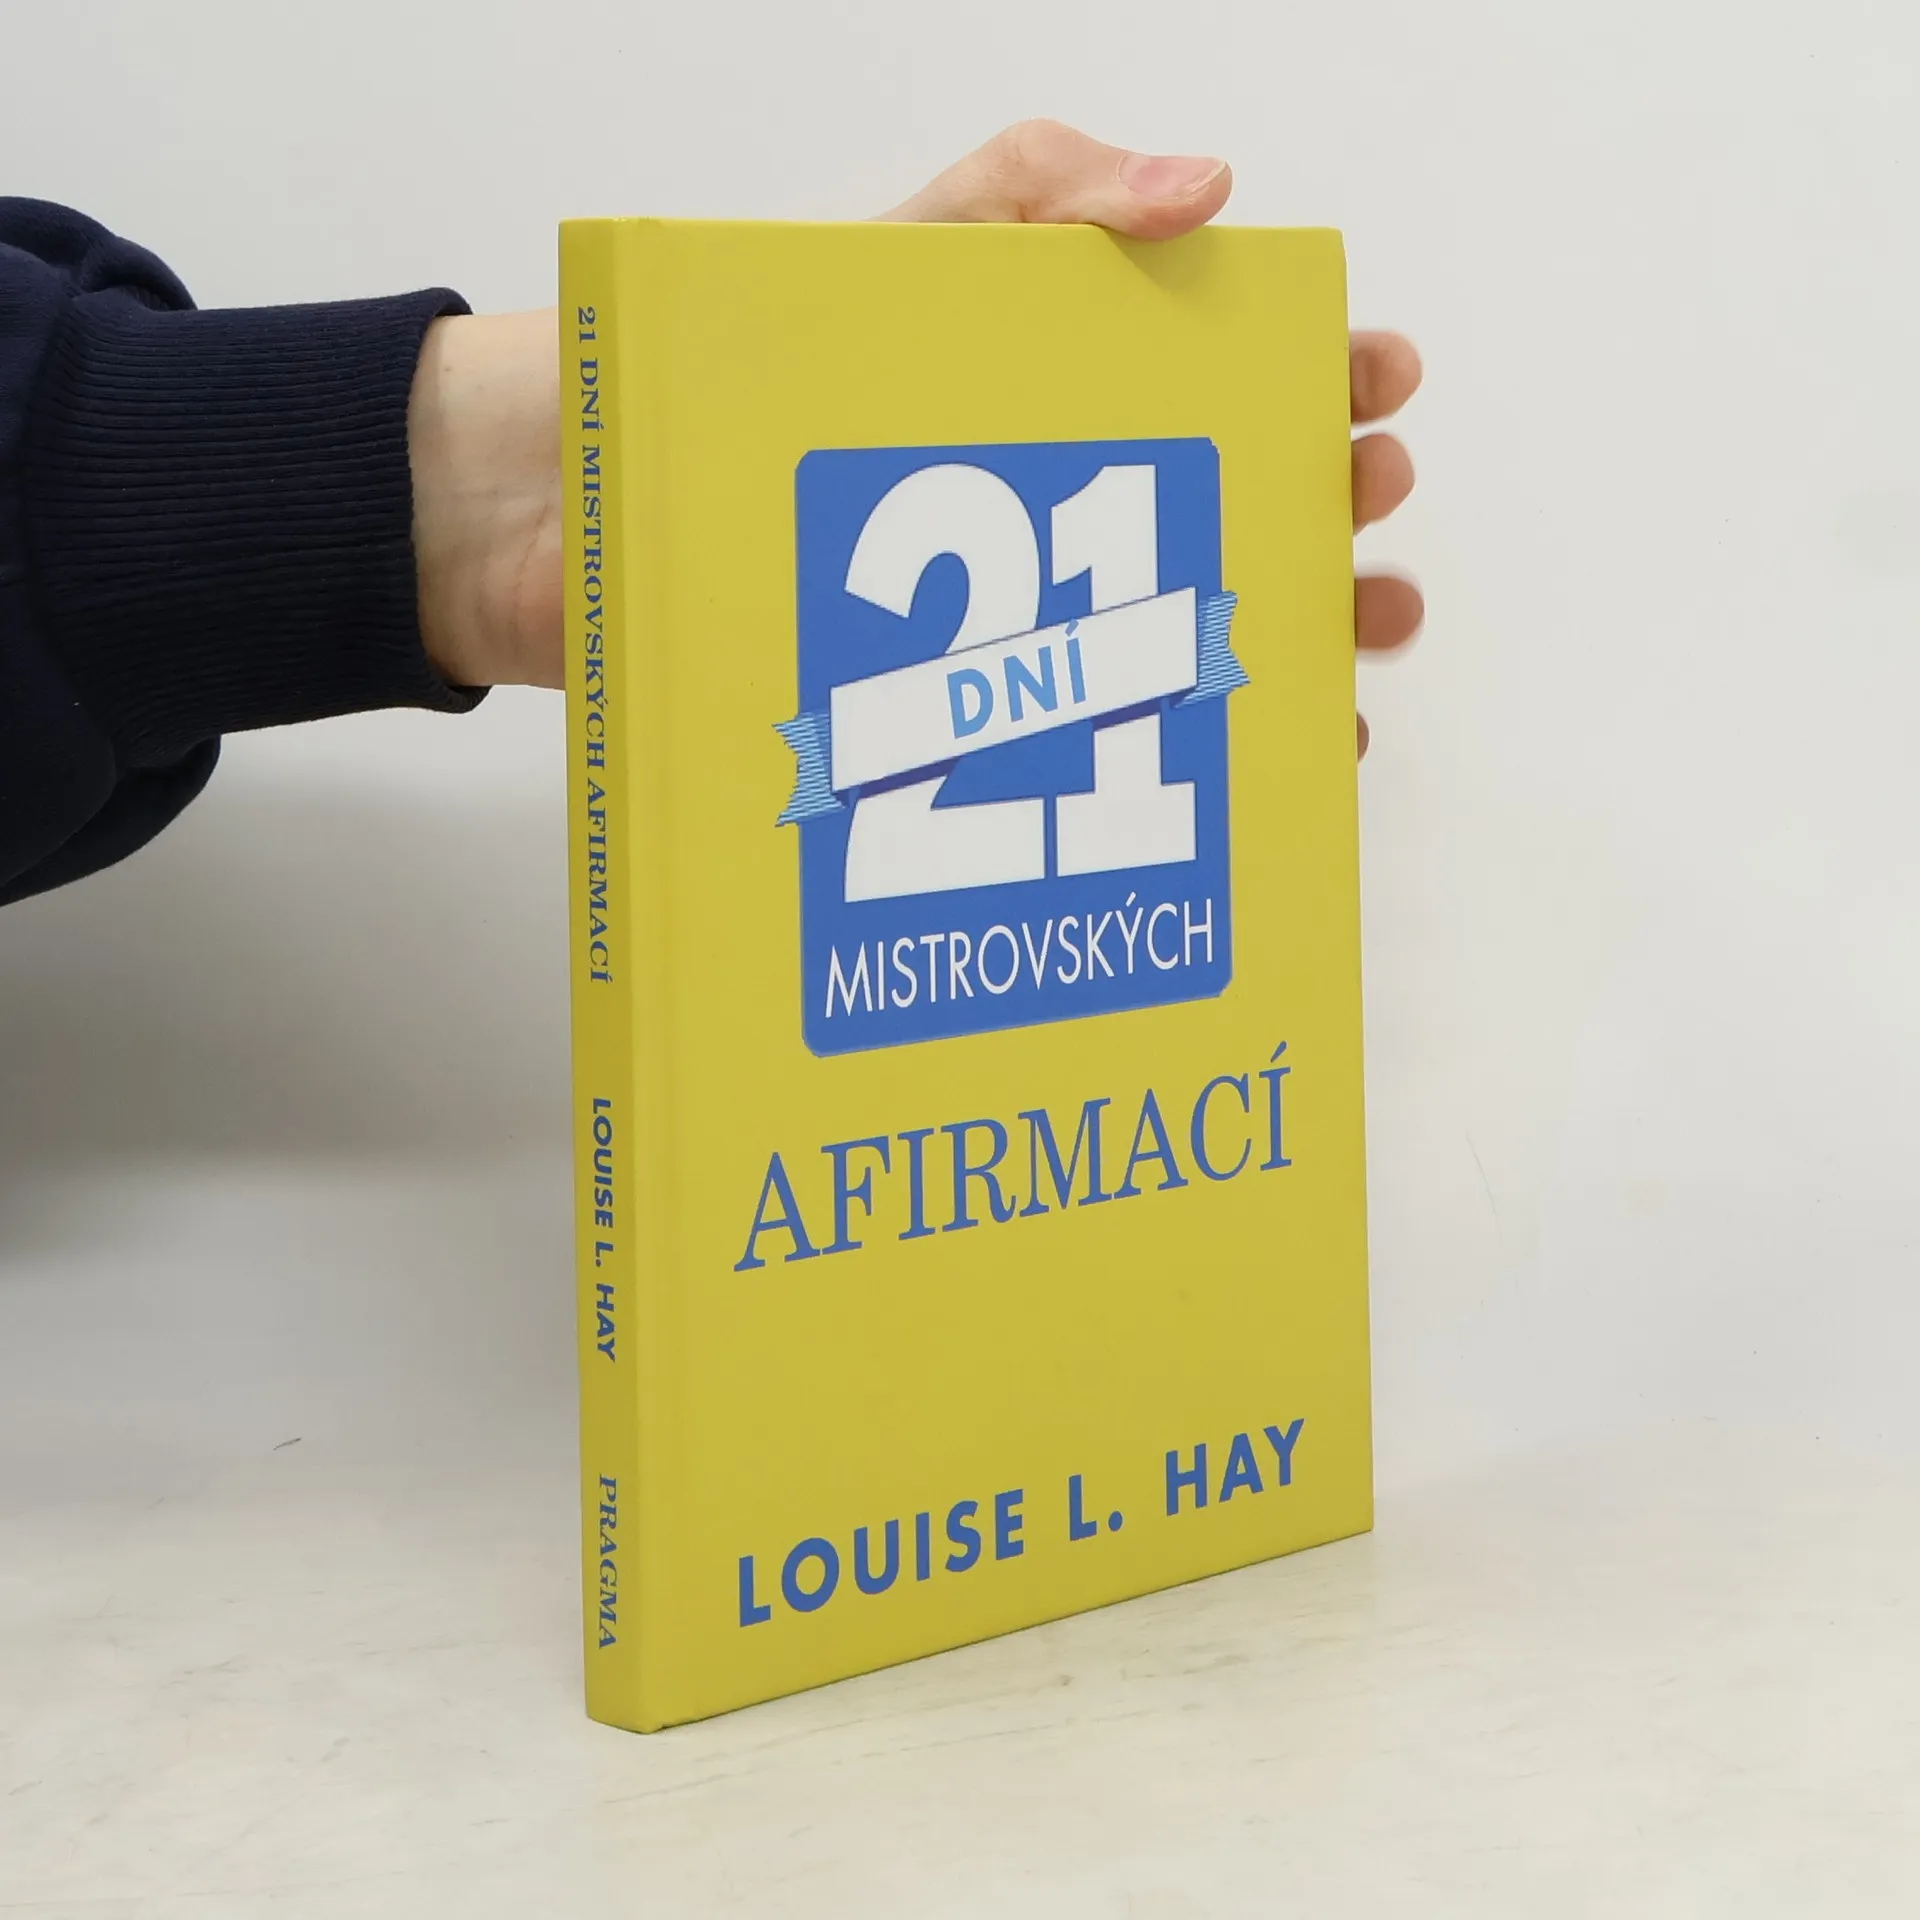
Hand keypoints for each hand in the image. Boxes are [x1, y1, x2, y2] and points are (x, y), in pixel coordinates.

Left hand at [882, 121, 1422, 758]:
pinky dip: (1279, 730)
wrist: (745, 490)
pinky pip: (1203, 721)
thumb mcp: (948, 235)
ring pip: (1269, 607)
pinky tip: (1314, 735)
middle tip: (1359, 485)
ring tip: (1368, 614)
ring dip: (1343, 611)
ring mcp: (1125, 597)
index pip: (1274, 366)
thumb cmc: (850, 358)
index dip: (1345, 368)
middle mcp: (1151, 489)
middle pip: (1292, 489)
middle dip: (1354, 489)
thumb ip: (1061, 186)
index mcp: (1142, 378)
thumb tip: (1205, 187)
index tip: (1377, 377)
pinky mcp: (1087, 698)